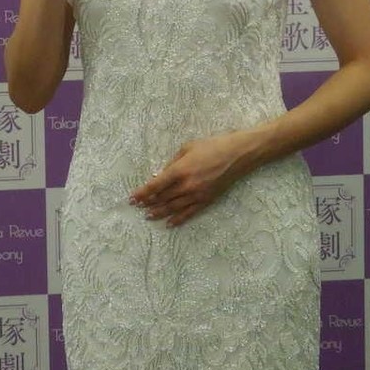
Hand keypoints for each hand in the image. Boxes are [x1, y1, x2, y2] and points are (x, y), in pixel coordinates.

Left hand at [130, 132, 251, 227]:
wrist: (237, 155)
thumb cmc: (212, 146)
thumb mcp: (188, 148)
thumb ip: (172, 162)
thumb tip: (160, 175)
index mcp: (180, 170)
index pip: (155, 186)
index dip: (142, 193)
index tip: (133, 198)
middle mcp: (186, 186)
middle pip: (162, 198)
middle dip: (148, 203)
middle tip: (137, 208)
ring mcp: (197, 195)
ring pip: (173, 208)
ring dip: (159, 213)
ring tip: (148, 216)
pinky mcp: (206, 200)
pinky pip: (189, 213)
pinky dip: (178, 219)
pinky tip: (169, 223)